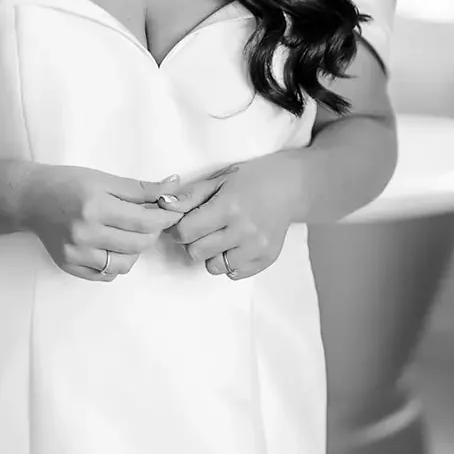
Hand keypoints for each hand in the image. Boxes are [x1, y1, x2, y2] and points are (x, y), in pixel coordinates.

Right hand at [20, 164, 183, 281]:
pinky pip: (106, 275)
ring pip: (125, 264)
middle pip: (138, 244)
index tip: (171, 212)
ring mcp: (76, 253)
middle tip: (147, 221)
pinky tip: (110, 247)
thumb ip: (139, 188)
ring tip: (127, 235)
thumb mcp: (103, 179)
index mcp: (95, 206)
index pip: (144, 222)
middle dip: (151, 233)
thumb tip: (174, 187)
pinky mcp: (70, 266)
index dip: (165, 218)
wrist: (30, 199)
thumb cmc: (66, 183)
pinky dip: (115, 264)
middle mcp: (85, 233)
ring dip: (134, 251)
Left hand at [160, 157, 304, 279]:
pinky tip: (233, 245)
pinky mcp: (265, 260)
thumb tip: (163, 206)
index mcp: (228, 207)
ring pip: (213, 267)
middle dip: (192, 241)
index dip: (177, 228)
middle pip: (196, 252)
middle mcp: (244, 231)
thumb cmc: (250, 179)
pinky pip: (233, 274)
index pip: (186, 232)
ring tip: (218, 237)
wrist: (290, 187)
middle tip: (201, 228)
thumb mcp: (218, 180)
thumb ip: (189, 196)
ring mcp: (257, 248)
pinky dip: (227, 263)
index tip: (182, 222)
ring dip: (209, 254)